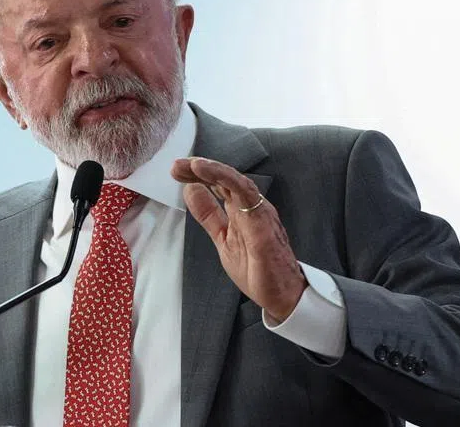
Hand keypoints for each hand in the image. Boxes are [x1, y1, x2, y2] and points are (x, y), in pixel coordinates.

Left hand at [171, 157, 306, 321]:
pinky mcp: (262, 222)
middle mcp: (250, 206)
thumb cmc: (257, 268)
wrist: (282, 295)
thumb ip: (208, 215)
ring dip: (213, 170)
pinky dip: (226, 179)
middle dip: (199, 168)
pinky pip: (246, 193)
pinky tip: (208, 173)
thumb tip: (191, 191)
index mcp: (240, 209)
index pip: (217, 184)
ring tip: (192, 164)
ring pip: (236, 181)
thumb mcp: (222, 238)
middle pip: (224, 178)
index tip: (177, 171)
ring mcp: (258, 212)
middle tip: (177, 166)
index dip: (197, 175)